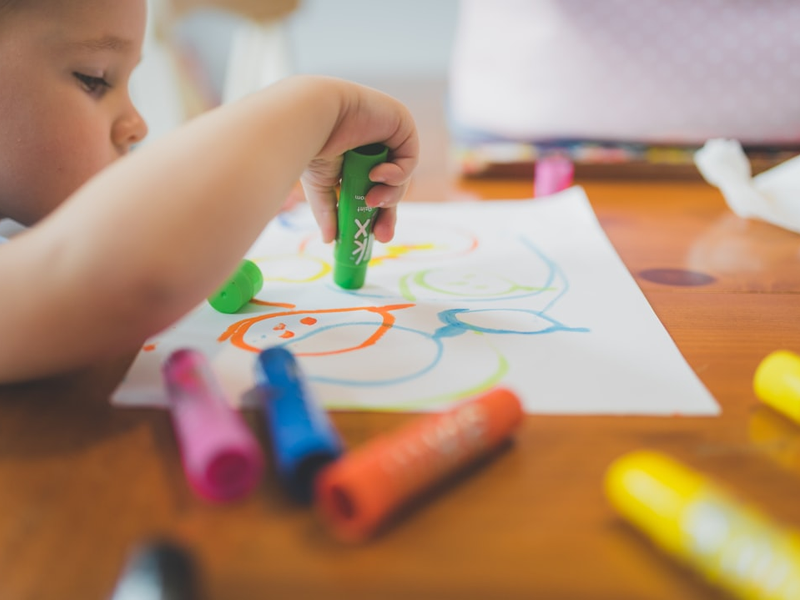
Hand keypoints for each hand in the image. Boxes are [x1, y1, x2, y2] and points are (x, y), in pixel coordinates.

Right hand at [300, 81, 418, 243]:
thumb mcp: (321, 186)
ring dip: (390, 194)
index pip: (373, 191)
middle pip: (391, 188)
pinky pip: (409, 160)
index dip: (376, 215)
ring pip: (401, 178)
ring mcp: (389, 135)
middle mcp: (373, 146)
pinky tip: (379, 175)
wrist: (314, 115)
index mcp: (355, 159)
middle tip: (382, 235)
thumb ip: (329, 212)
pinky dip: (397, 174)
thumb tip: (330, 240)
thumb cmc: (311, 144)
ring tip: (372, 200)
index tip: (374, 237)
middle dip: (388, 213)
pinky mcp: (402, 125)